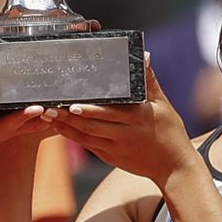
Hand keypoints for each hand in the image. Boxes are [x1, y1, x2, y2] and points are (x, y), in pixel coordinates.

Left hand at [42, 60, 191, 185]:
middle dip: (68, 116)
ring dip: (65, 126)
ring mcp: (116, 148)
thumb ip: (149, 81)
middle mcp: (125, 133)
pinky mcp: (110, 157)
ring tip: (48, 114)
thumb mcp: (163, 104)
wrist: (174, 167)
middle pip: (91, 124)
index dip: (88, 108)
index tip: (71, 100)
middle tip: (49, 106)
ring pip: (85, 136)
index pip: (109, 110)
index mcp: (138, 117)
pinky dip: (72, 136)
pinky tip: (59, 126)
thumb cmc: (169, 131)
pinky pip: (87, 145)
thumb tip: (145, 55)